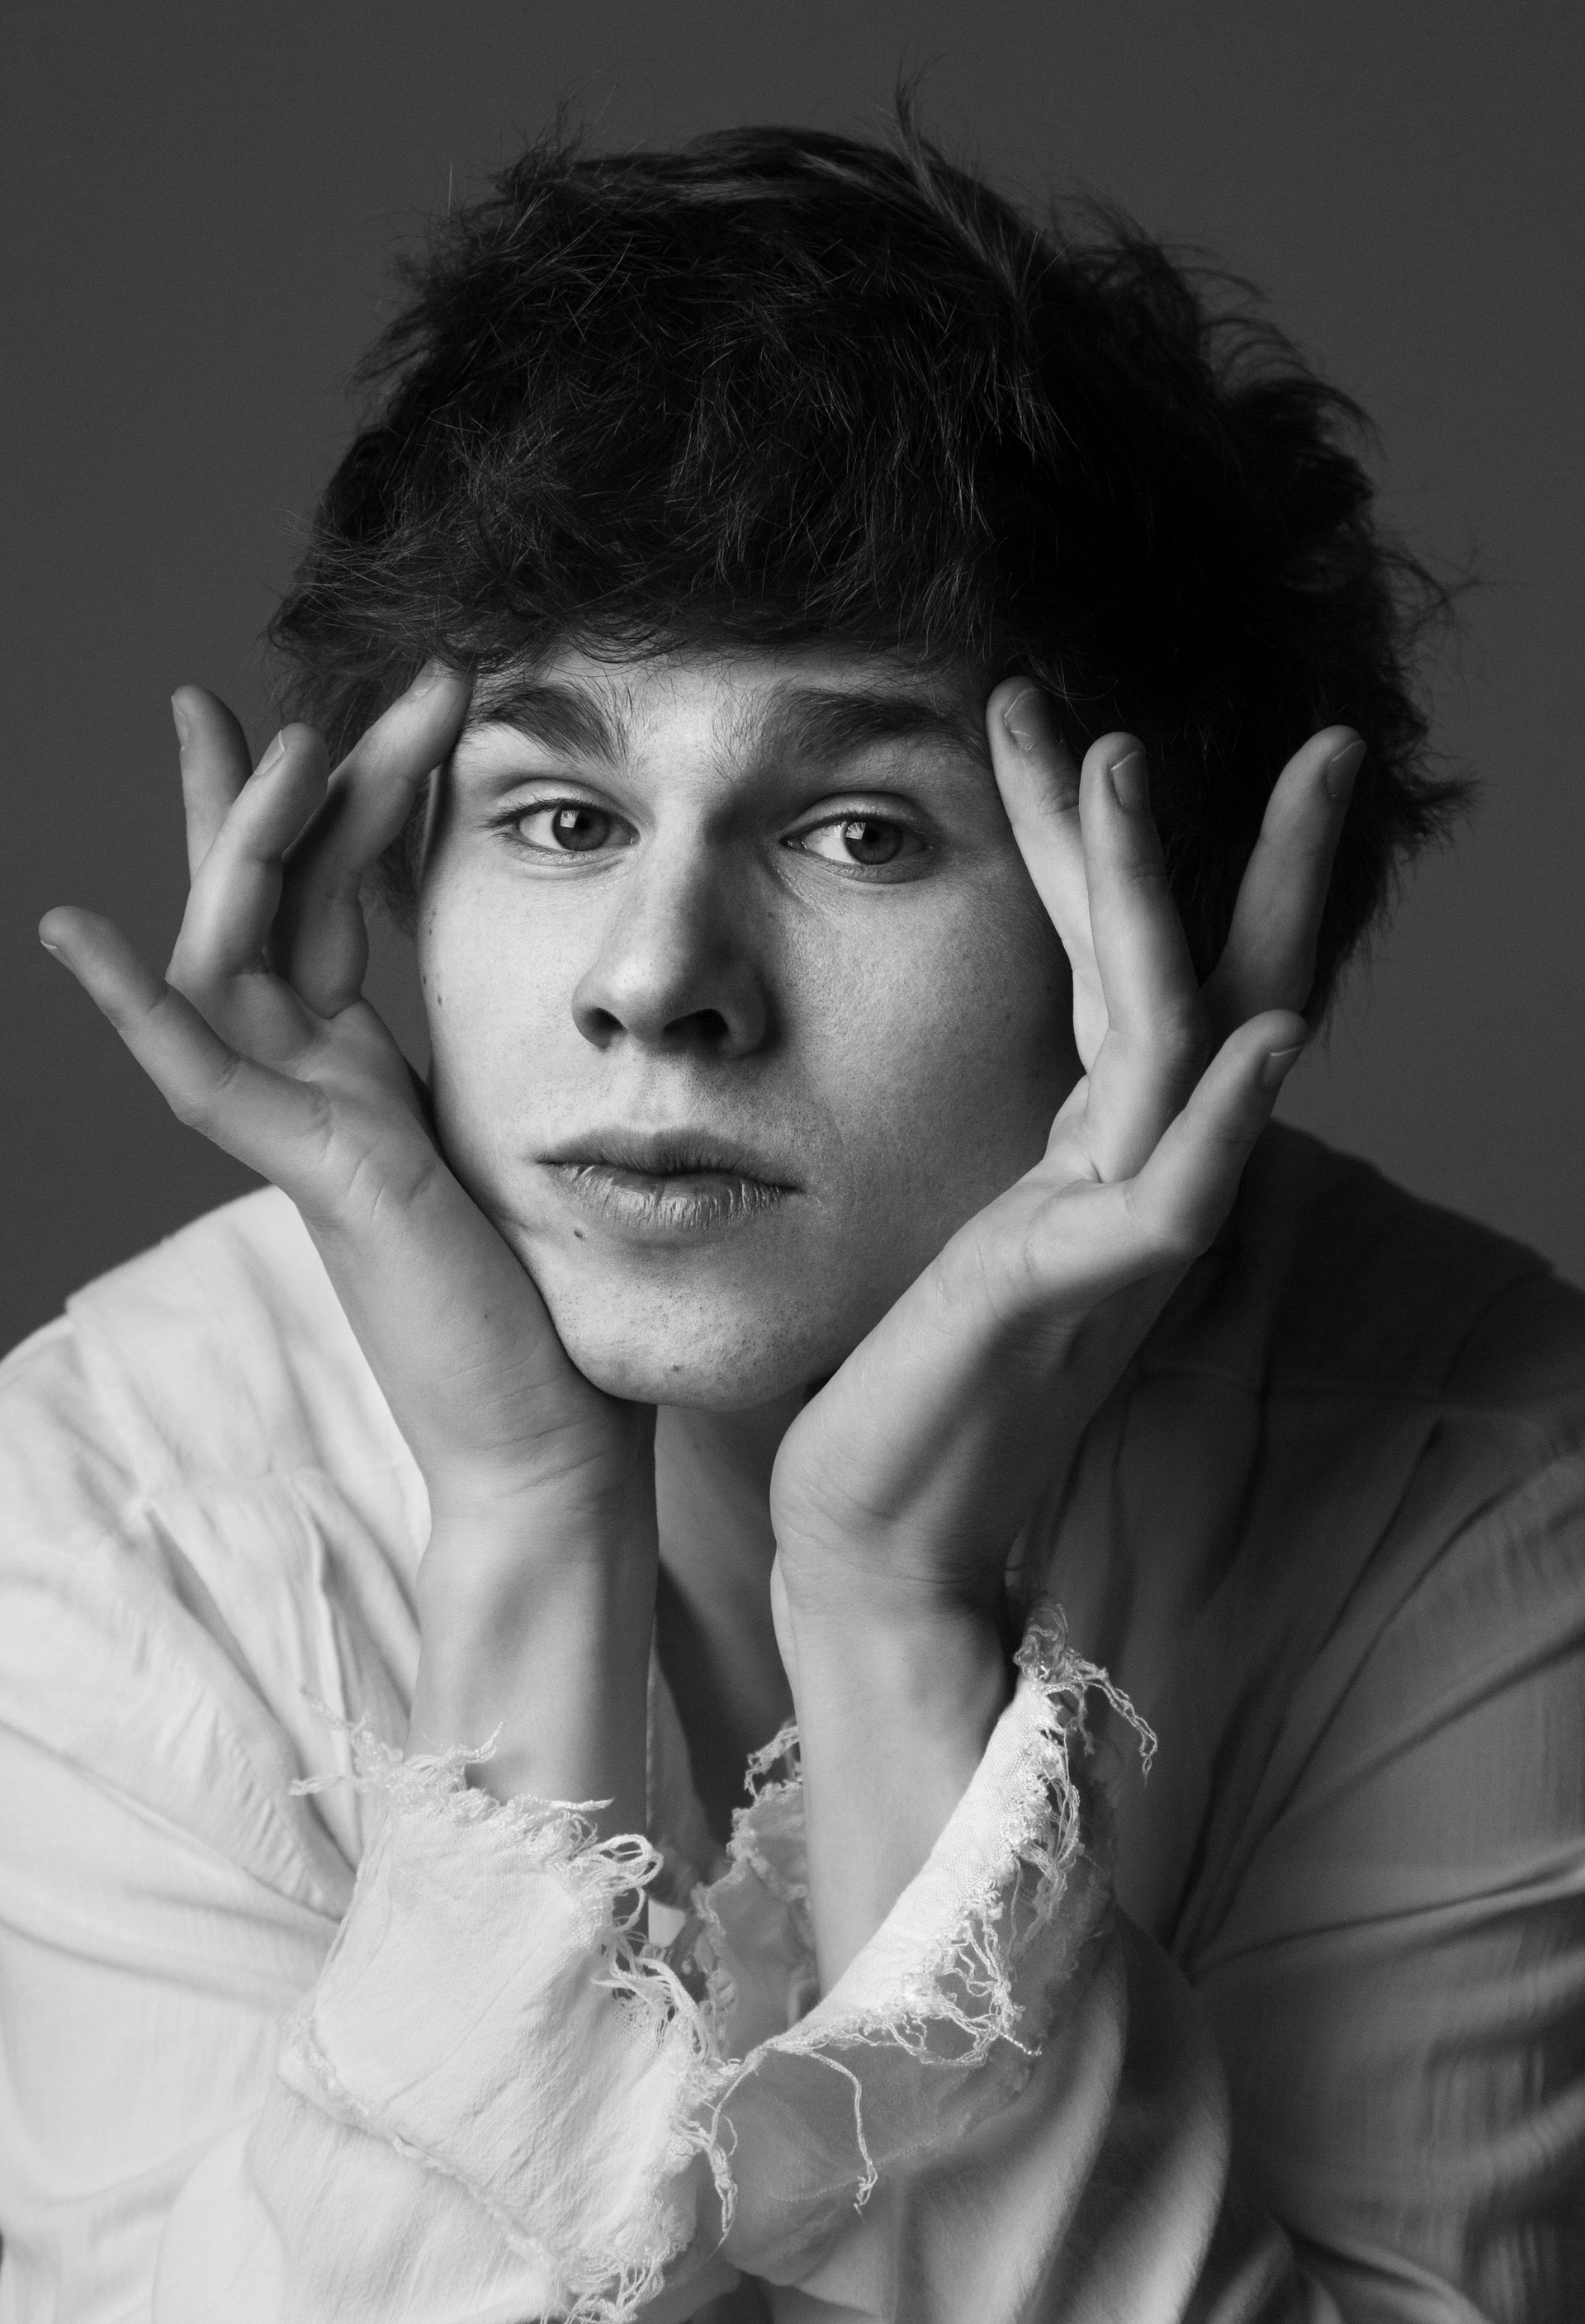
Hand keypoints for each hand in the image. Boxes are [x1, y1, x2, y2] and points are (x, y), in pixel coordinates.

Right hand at [40, 670, 656, 1812]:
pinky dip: (136, 1012)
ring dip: (245, 847)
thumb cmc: (560, 1311)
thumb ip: (520, 1069)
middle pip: (278, 907)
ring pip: (236, 959)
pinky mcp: (319, 1179)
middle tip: (284, 685)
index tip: (363, 710)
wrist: (558, 1445)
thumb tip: (591, 990)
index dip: (341, 806)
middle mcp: (328, 1091)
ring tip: (266, 741)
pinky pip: (203, 1081)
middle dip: (284, 791)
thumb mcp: (539, 1149)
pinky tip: (72, 933)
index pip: (342, 908)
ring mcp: (310, 1132)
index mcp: (377, 1078)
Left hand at [770, 685, 1361, 1978]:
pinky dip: (1216, 1114)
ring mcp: (1111, 1238)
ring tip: (1123, 765)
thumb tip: (1035, 1097)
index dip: (1140, 864)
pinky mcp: (1073, 1299)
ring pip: (1167, 1045)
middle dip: (1259, 861)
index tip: (1100, 730)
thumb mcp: (969, 1237)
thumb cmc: (912, 1391)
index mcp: (1097, 1161)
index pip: (1145, 987)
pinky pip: (1169, 1196)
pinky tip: (1258, 1037)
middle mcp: (1126, 1182)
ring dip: (1155, 905)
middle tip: (1318, 739)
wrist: (873, 1533)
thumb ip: (1023, 1164)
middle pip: (1210, 993)